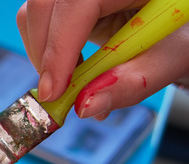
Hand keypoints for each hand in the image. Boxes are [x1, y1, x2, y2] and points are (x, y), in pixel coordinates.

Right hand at [16, 0, 188, 119]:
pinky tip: (69, 67)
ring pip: (35, 12)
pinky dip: (45, 49)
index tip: (53, 91)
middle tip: (56, 94)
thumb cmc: (178, 36)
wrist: (178, 27)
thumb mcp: (168, 59)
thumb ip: (130, 83)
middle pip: (46, 4)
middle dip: (44, 54)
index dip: (59, 47)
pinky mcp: (69, 0)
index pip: (77, 4)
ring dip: (42, 53)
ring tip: (69, 82)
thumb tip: (84, 106)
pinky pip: (41, 18)